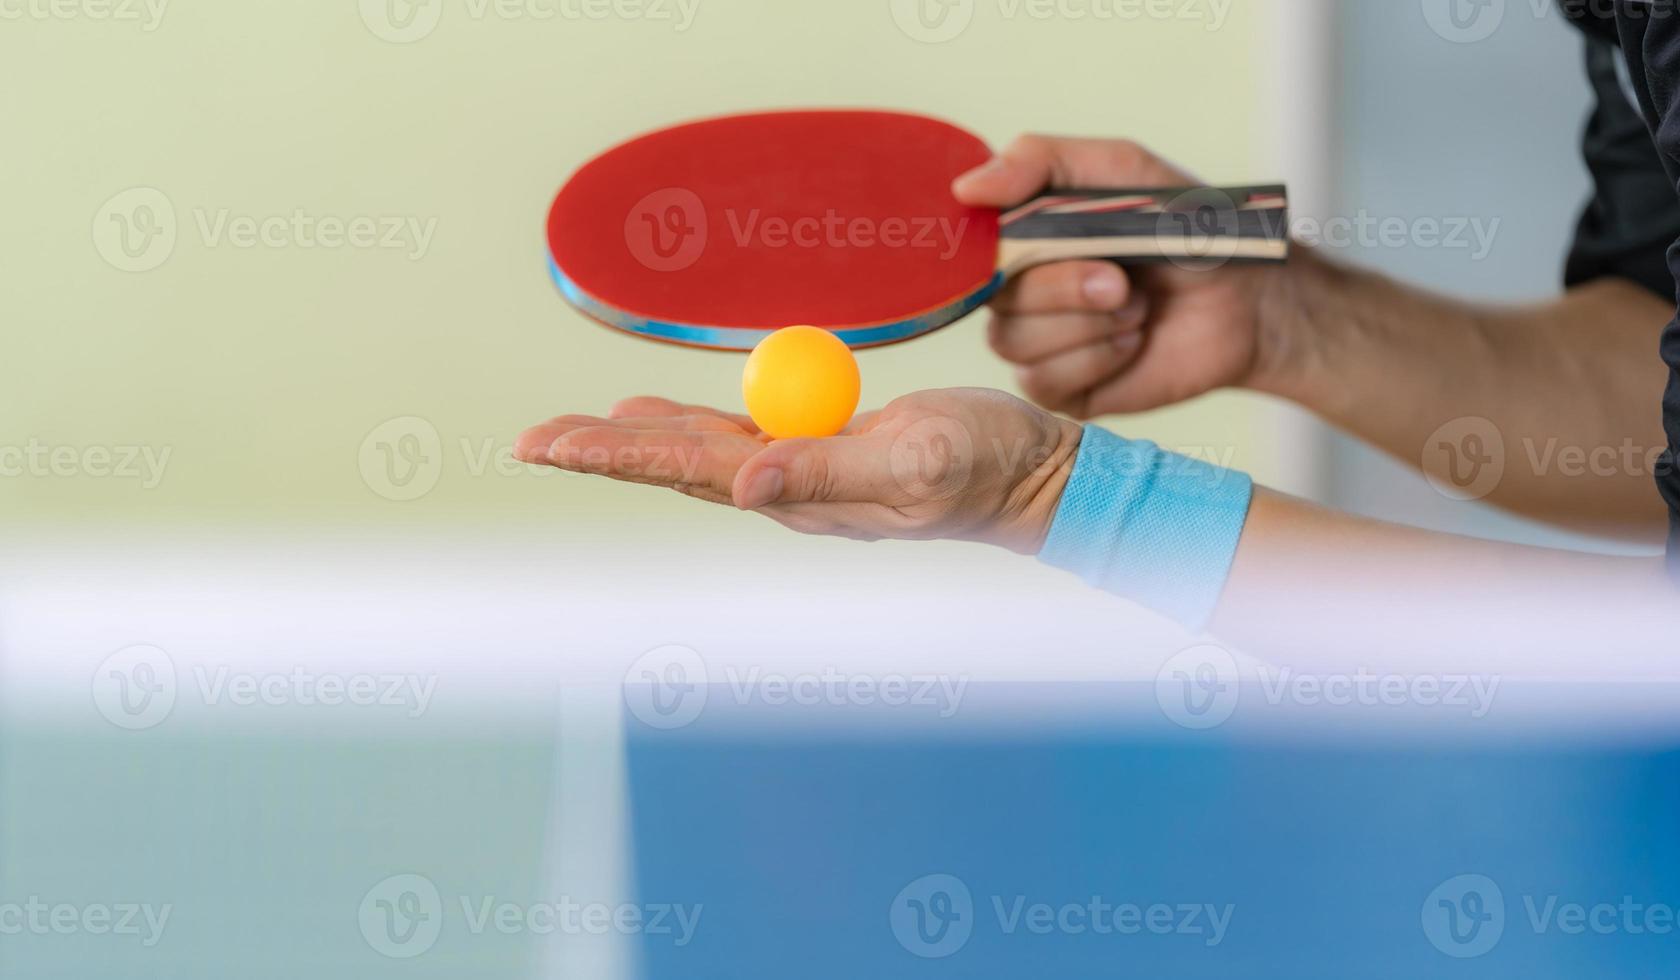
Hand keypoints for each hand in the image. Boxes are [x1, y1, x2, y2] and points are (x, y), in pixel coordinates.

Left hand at [514, 389, 1083, 554]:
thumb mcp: (914, 469)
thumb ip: (829, 475)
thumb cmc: (987, 472)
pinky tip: (653, 411)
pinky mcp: (822, 445)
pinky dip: (684, 420)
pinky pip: (736, 432)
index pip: (685, 471)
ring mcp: (802, 468)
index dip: (614, 455)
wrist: (1033, 474)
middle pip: (672, 463)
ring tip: (569, 432)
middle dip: (598, 450)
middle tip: (525, 441)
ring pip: (695, 448)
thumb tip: (741, 484)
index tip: (548, 445)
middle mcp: (786, 488)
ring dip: (630, 438)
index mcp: (798, 495)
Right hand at [954, 136, 1293, 417]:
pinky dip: (1096, 358)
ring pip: (1013, 341)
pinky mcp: (1063, 388)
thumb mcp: (1120, 170)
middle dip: (1061, 286)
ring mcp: (1038, 342)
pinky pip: (1044, 380)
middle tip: (1120, 279)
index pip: (966, 242)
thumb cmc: (1187, 228)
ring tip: (1136, 308)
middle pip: (991, 296)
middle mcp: (1019, 289)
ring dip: (1085, 323)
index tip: (1022, 239)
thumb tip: (965, 188)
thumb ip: (1040, 162)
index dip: (983, 245)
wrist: (1249, 299)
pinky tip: (1133, 342)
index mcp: (1022, 234)